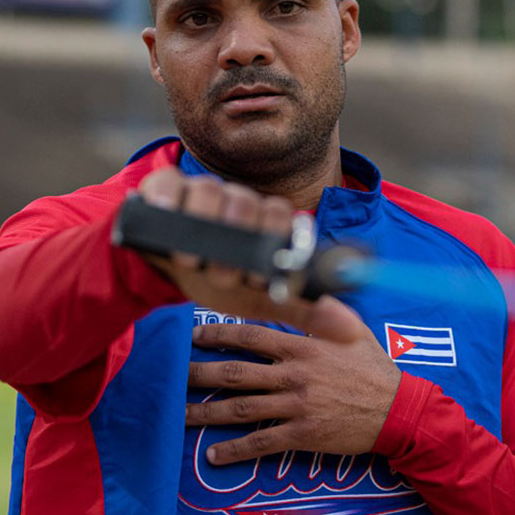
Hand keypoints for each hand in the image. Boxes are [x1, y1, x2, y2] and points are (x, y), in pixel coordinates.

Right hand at [135, 167, 307, 321]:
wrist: (169, 276)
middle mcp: (234, 201)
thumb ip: (303, 313)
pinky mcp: (164, 190)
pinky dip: (167, 196)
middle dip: (237, 239)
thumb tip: (350, 331)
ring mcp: (199, 192)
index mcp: (261, 221)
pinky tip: (166, 212)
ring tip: (191, 259)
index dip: (273, 239)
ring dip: (203, 222)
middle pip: (246, 202)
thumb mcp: (261, 301)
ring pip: (210, 190)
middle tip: (224, 276)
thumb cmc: (219, 281)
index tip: (259, 277)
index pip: (279, 214)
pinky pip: (167, 183)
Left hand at [186, 296, 402, 463]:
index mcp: (303, 348)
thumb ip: (328, 311)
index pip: (251, 337)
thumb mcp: (355, 331)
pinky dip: (233, 450)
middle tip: (176, 375)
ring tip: (180, 414)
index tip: (195, 336)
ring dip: (206, 413)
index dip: (219, 335)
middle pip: (236, 374)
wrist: (397, 411)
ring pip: (240, 410)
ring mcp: (296, 407)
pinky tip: (211, 455)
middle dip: (201, 374)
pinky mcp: (301, 435)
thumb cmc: (374, 369)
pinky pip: (260, 443)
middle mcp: (294, 376)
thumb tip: (310, 292)